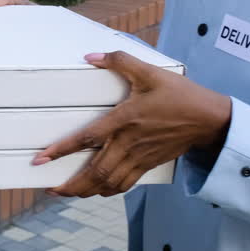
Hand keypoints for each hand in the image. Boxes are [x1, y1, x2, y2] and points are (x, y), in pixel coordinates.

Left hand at [34, 51, 231, 196]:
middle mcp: (128, 143)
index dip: (62, 150)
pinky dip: (107, 191)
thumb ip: (120, 61)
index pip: (87, 138)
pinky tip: (96, 192)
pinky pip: (124, 184)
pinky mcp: (147, 164)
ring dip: (85, 192)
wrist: (208, 119)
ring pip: (107, 183)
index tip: (41, 158)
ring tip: (65, 193)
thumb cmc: (179, 95)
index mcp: (125, 119)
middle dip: (70, 184)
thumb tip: (91, 56)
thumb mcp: (150, 72)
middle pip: (94, 172)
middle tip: (50, 188)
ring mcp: (138, 157)